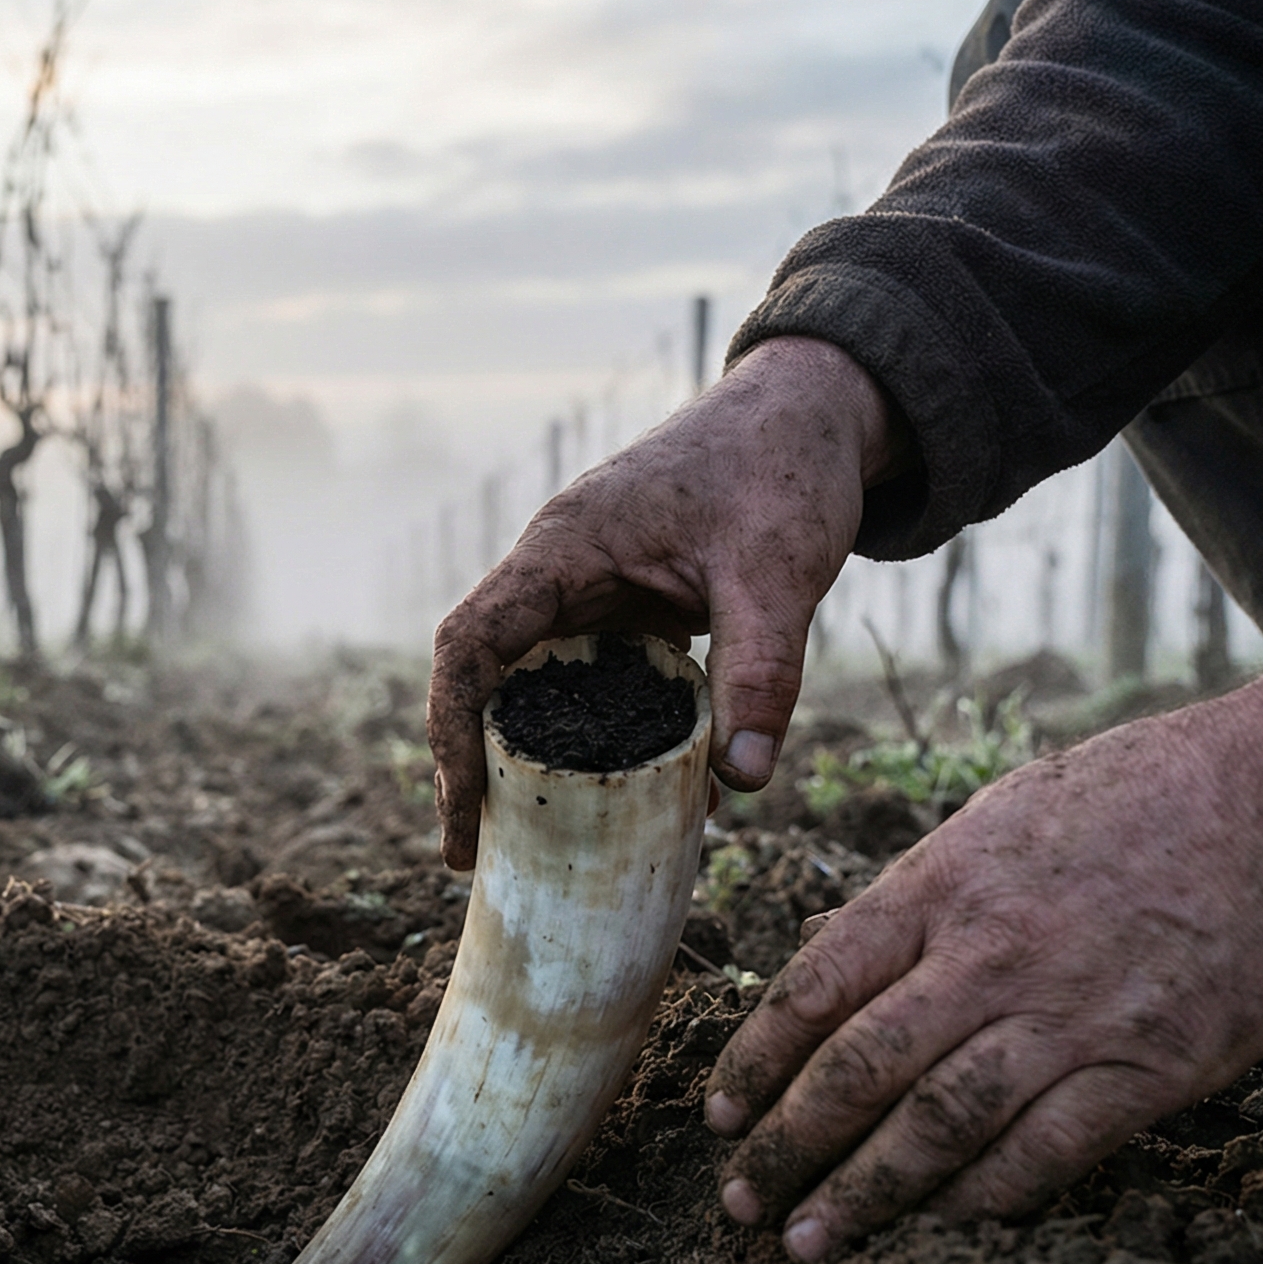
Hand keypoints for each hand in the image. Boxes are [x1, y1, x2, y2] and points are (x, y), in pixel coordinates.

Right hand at [428, 336, 891, 869]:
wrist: (812, 412)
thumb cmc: (784, 470)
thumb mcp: (779, 574)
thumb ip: (762, 673)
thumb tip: (744, 785)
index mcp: (564, 550)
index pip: (468, 644)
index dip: (449, 728)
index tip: (463, 807)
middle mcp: (559, 571)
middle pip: (481, 674)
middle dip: (469, 763)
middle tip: (473, 851)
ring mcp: (591, 588)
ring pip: (534, 682)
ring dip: (528, 756)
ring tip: (530, 843)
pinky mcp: (630, 605)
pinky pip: (593, 679)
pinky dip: (597, 737)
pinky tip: (628, 795)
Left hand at [704, 647, 1262, 1260]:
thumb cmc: (1141, 795)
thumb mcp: (1000, 815)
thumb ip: (921, 896)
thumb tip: (836, 960)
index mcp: (943, 883)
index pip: (815, 986)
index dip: (756, 1060)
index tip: (720, 1114)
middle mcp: (990, 955)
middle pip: (858, 1069)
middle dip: (788, 1145)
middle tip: (742, 1200)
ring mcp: (1070, 1017)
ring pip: (935, 1126)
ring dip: (863, 1193)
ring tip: (809, 1239)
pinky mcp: (1149, 1070)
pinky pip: (1043, 1154)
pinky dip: (981, 1197)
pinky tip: (936, 1223)